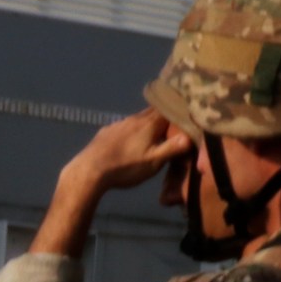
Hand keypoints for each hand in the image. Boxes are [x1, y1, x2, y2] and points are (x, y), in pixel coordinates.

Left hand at [62, 110, 191, 195]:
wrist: (88, 172)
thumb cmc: (125, 167)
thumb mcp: (154, 162)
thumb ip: (174, 147)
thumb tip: (192, 135)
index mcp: (149, 124)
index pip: (169, 109)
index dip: (179, 111)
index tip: (187, 114)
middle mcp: (134, 119)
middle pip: (153, 112)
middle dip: (164, 116)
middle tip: (173, 124)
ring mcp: (117, 125)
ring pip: (137, 119)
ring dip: (147, 124)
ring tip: (151, 135)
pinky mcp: (104, 133)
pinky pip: (123, 127)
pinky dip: (131, 131)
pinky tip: (128, 143)